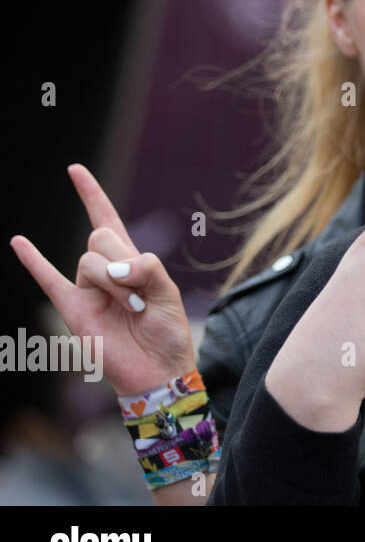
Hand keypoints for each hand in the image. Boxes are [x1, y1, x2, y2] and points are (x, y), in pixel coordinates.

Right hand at [10, 165, 195, 396]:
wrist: (158, 370)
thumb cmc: (167, 332)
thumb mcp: (168, 291)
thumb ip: (145, 267)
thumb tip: (113, 268)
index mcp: (130, 261)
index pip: (106, 220)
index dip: (91, 195)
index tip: (75, 171)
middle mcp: (104, 271)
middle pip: (100, 237)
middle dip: (124, 262)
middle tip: (141, 295)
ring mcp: (85, 289)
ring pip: (89, 262)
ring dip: (117, 284)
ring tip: (132, 309)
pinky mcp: (73, 310)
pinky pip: (48, 279)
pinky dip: (33, 260)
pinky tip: (19, 241)